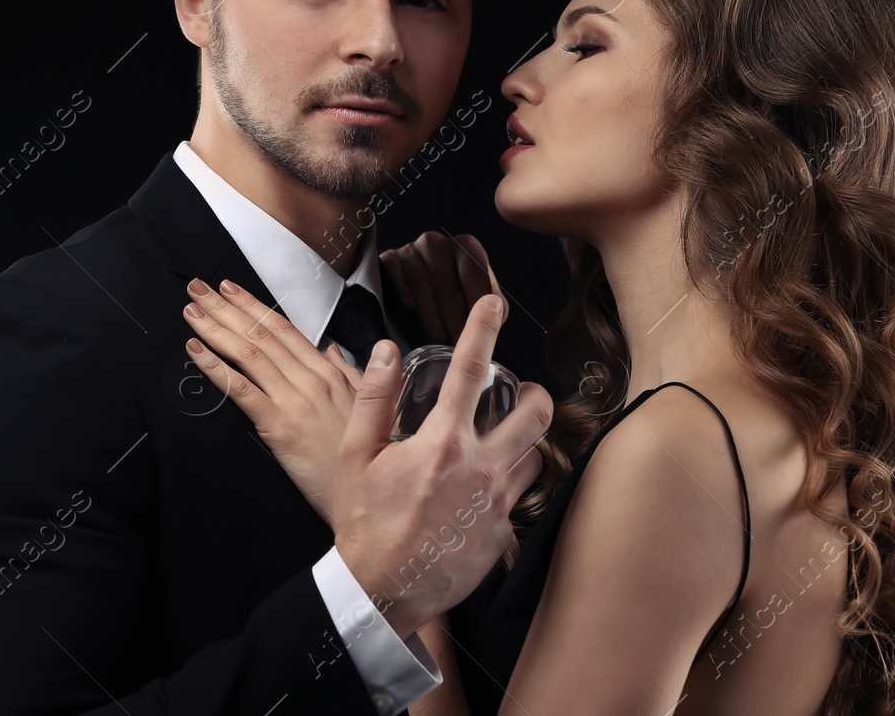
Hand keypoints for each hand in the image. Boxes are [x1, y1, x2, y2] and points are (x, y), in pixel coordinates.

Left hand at [182, 278, 362, 524]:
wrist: (370, 496)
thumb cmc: (369, 458)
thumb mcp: (370, 407)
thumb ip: (349, 375)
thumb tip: (333, 351)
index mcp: (330, 373)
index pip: (284, 329)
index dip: (254, 306)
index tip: (230, 289)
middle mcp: (311, 379)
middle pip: (262, 334)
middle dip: (226, 307)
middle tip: (197, 287)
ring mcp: (295, 401)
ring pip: (249, 354)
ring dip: (215, 328)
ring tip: (192, 311)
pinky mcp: (279, 426)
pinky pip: (241, 390)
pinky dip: (215, 367)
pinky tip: (195, 351)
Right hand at [330, 293, 550, 639]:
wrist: (382, 591)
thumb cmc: (365, 524)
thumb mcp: (357, 456)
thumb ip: (373, 398)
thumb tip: (385, 351)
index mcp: (442, 443)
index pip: (470, 370)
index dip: (483, 329)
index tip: (494, 303)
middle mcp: (479, 469)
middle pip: (535, 414)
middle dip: (536, 393)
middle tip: (522, 392)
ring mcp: (496, 504)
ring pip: (536, 455)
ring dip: (525, 441)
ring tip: (504, 441)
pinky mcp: (503, 534)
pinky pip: (520, 497)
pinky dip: (510, 484)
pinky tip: (485, 489)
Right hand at [380, 230, 505, 345]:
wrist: (413, 287)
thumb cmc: (450, 293)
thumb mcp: (475, 291)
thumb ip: (490, 299)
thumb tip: (497, 312)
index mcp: (466, 246)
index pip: (475, 276)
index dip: (477, 307)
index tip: (480, 332)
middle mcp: (438, 243)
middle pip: (448, 285)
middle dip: (455, 319)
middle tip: (459, 344)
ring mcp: (411, 249)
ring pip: (421, 283)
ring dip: (430, 315)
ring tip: (437, 339)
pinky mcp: (389, 258)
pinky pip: (394, 274)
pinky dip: (402, 291)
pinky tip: (408, 308)